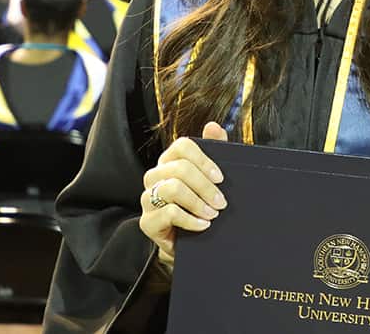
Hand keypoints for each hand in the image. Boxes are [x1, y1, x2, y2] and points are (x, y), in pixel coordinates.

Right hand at [139, 122, 228, 267]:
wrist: (190, 243)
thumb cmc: (200, 206)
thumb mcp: (210, 180)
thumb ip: (214, 151)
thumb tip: (213, 126)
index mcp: (169, 162)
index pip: (182, 146)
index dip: (203, 160)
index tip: (221, 177)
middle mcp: (154, 176)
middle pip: (180, 168)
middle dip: (205, 187)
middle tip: (222, 203)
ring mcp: (147, 198)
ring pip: (172, 189)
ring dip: (198, 203)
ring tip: (213, 215)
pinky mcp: (147, 222)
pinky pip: (169, 213)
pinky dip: (191, 220)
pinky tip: (203, 226)